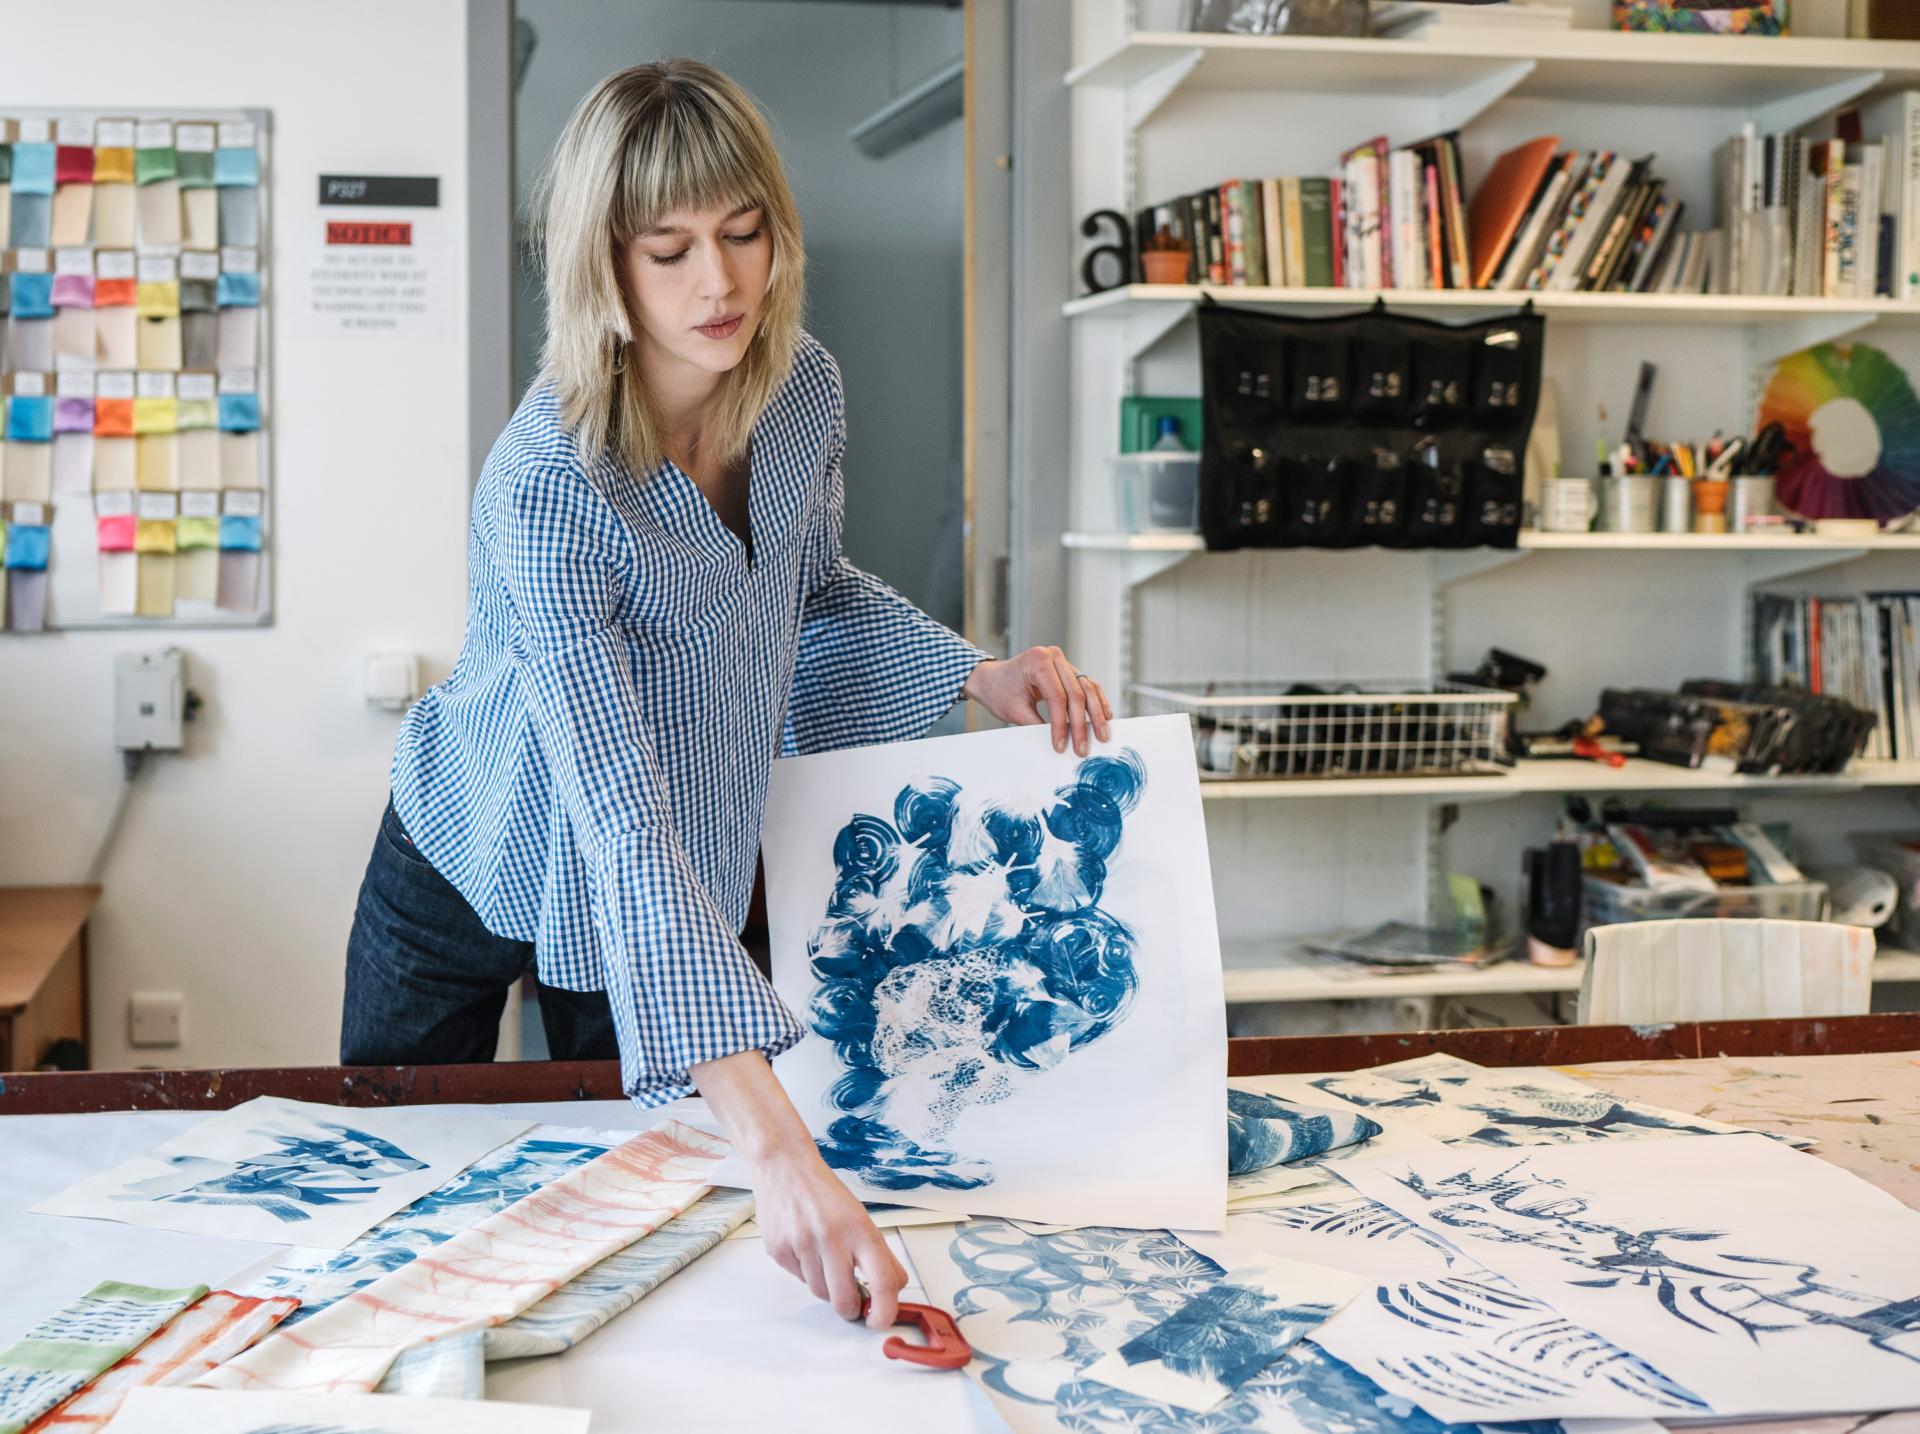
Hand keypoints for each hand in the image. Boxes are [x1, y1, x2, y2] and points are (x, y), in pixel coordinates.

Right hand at [690, 1049, 906, 1329]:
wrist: (784, 1166)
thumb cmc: (825, 1193)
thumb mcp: (860, 1217)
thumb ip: (878, 1254)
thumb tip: (894, 1290)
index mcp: (859, 1228)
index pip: (882, 1281)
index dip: (885, 1311)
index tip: (881, 1320)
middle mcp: (831, 1237)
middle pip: (845, 1301)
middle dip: (850, 1309)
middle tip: (853, 1302)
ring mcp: (801, 1244)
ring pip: (820, 1293)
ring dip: (827, 1287)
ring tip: (825, 1259)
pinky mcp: (778, 1250)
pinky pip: (799, 1279)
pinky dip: (806, 1272)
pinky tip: (804, 1247)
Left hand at [964, 646, 1112, 755]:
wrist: (992, 679)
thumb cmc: (999, 691)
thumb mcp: (1014, 710)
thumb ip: (1037, 724)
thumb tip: (1060, 741)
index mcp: (1038, 660)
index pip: (1057, 696)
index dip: (1062, 724)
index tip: (1060, 745)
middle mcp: (1054, 656)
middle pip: (1077, 693)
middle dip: (1081, 724)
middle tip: (1083, 747)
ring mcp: (1063, 662)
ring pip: (1088, 688)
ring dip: (1096, 714)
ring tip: (1102, 734)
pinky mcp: (1069, 670)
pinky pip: (1088, 686)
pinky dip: (1097, 702)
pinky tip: (1105, 716)